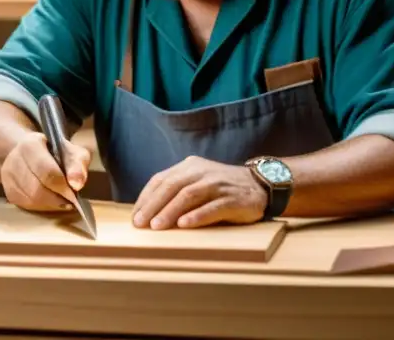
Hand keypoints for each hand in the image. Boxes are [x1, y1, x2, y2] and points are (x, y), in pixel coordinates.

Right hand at [0, 131, 90, 211]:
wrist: (33, 153)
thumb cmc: (56, 152)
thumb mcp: (72, 152)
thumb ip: (78, 165)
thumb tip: (77, 185)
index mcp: (30, 145)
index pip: (47, 172)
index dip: (62, 186)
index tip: (74, 193)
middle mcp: (14, 160)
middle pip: (37, 189)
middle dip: (57, 198)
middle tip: (70, 200)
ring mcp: (8, 177)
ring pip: (31, 200)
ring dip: (50, 204)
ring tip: (62, 200)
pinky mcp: (8, 192)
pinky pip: (27, 206)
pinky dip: (42, 206)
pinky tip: (51, 200)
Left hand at [131, 156, 267, 229]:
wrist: (259, 185)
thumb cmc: (221, 188)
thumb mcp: (198, 182)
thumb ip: (177, 191)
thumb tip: (147, 213)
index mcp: (190, 166)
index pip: (161, 179)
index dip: (146, 198)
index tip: (134, 216)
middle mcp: (202, 172)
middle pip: (172, 186)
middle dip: (153, 206)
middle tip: (140, 224)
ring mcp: (218, 184)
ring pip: (189, 195)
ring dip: (170, 211)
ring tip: (157, 226)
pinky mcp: (233, 199)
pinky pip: (213, 206)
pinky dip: (197, 216)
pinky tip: (185, 225)